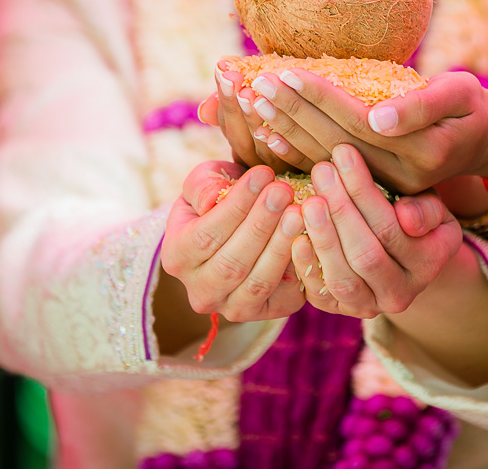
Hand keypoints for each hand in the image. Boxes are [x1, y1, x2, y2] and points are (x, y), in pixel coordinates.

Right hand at [161, 161, 306, 321]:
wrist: (237, 233)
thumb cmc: (219, 200)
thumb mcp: (204, 183)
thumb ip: (204, 185)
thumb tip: (215, 196)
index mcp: (177, 258)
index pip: (206, 235)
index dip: (236, 205)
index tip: (263, 174)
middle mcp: (201, 291)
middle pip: (232, 263)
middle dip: (261, 224)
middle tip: (284, 191)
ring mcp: (232, 308)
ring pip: (257, 282)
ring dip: (280, 246)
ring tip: (298, 212)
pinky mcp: (266, 313)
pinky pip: (284, 296)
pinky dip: (298, 268)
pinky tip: (310, 238)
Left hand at [199, 69, 487, 194]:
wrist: (486, 142)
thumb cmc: (472, 108)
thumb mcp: (461, 94)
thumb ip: (423, 105)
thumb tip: (379, 118)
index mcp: (419, 151)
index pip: (355, 119)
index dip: (317, 96)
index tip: (282, 72)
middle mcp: (398, 176)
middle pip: (332, 141)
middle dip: (292, 111)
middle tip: (254, 83)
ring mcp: (385, 186)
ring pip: (325, 158)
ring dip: (286, 131)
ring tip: (253, 102)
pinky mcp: (375, 187)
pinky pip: (330, 171)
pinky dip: (296, 152)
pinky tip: (266, 137)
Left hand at [291, 143, 462, 318]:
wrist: (397, 251)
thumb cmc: (409, 212)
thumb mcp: (427, 203)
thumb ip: (425, 208)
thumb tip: (406, 218)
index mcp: (430, 262)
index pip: (391, 228)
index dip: (364, 191)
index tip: (343, 153)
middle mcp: (402, 294)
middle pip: (366, 254)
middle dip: (340, 209)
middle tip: (321, 171)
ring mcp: (369, 306)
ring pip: (343, 279)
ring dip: (323, 238)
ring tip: (307, 200)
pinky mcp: (338, 310)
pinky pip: (320, 294)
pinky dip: (306, 265)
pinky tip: (294, 235)